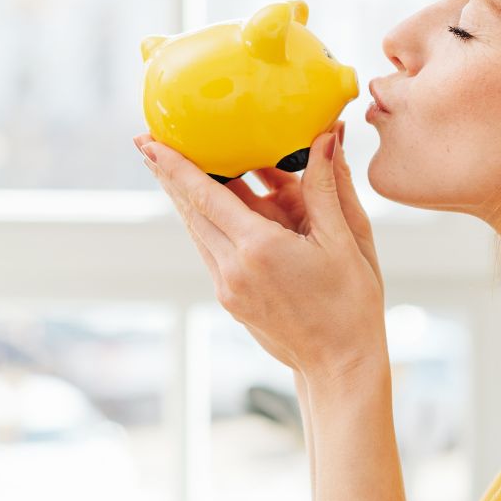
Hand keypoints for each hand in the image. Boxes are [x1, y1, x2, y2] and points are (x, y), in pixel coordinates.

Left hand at [136, 124, 386, 383]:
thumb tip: (326, 137)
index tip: (148, 141)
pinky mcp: (230, 300)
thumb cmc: (352, 303)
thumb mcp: (347, 240)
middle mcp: (234, 268)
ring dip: (185, 199)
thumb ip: (327, 186)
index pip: (204, 195)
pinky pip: (210, 251)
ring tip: (171, 168)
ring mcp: (228, 287)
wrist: (341, 364)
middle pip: (190, 211)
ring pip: (197, 231)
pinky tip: (209, 209)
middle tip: (148, 142)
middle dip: (169, 175)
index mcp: (260, 248)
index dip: (174, 165)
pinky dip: (206, 224)